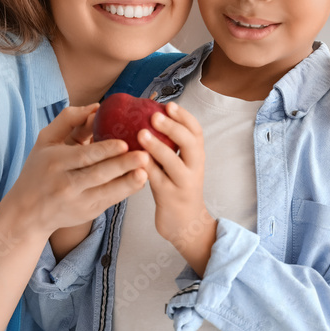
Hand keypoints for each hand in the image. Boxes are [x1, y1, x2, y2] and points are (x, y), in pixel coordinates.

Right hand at [4, 104, 148, 244]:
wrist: (28, 212)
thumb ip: (68, 120)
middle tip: (144, 155)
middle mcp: (65, 184)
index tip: (124, 143)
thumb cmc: (39, 169)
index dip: (104, 150)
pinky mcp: (88, 213)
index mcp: (55, 162)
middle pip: (97, 175)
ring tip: (147, 171)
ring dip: (129, 182)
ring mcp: (78, 202)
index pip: (83, 156)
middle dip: (122, 165)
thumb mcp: (45, 141)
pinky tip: (141, 180)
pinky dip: (126, 191)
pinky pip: (111, 201)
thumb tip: (96, 106)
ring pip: (107, 192)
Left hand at [137, 102, 215, 275]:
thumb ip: (171, 146)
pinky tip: (132, 158)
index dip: (185, 117)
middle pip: (190, 144)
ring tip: (141, 134)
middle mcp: (194, 168)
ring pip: (173, 162)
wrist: (186, 225)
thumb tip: (150, 118)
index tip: (169, 105)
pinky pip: (156, 180)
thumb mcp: (181, 166)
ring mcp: (183, 184)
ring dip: (157, 147)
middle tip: (154, 116)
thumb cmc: (177, 189)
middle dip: (173, 127)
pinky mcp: (170, 198)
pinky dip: (145, 167)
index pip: (196, 132)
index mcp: (197, 157)